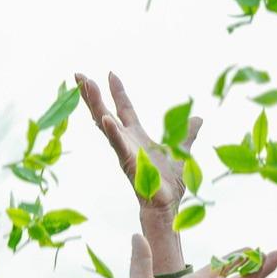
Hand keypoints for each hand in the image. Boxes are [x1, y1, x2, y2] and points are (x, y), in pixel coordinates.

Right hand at [77, 71, 199, 273]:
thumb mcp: (181, 150)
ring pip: (104, 123)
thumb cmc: (169, 183)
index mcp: (137, 137)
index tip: (109, 73)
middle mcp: (126, 141)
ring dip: (94, 104)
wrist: (167, 204)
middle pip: (104, 112)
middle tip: (78, 74)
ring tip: (84, 84)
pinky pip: (117, 144)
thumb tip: (198, 118)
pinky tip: (104, 118)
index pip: (124, 109)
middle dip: (91, 94)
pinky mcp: (128, 161)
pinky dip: (112, 132)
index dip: (117, 92)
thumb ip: (187, 134)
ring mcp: (124, 150)